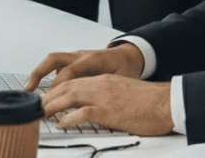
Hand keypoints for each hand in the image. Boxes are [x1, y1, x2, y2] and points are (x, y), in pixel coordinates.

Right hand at [25, 44, 143, 91]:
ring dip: (39, 72)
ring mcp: (76, 56)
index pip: (69, 72)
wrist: (128, 56)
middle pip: (54, 59)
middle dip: (39, 73)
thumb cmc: (124, 68)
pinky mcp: (74, 60)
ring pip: (53, 60)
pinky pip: (57, 65)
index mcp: (92, 59)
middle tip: (29, 90)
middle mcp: (81, 55)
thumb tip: (96, 104)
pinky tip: (42, 89)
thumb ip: (105, 89)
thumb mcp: (119, 80)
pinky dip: (46, 74)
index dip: (58, 87)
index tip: (50, 101)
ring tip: (29, 89)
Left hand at [40, 74, 172, 136]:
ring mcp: (104, 97)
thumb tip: (93, 108)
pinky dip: (69, 118)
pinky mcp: (109, 111)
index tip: (47, 98)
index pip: (74, 81)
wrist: (166, 102)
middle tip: (39, 106)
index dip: (58, 90)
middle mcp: (102, 84)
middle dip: (50, 96)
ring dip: (53, 105)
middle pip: (68, 86)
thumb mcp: (124, 93)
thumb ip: (108, 96)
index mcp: (105, 80)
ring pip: (71, 96)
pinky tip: (62, 123)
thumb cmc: (149, 101)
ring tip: (42, 114)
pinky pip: (83, 113)